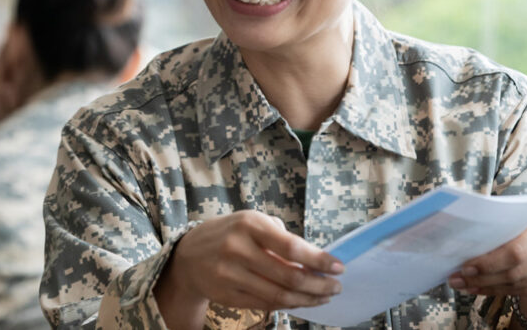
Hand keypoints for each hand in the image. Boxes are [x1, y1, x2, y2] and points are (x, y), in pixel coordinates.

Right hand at [154, 211, 342, 327]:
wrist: (188, 256)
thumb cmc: (230, 234)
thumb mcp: (252, 222)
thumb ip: (281, 237)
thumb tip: (315, 260)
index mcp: (249, 224)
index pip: (291, 246)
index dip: (318, 260)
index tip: (338, 266)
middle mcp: (238, 249)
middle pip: (289, 277)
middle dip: (319, 284)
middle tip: (336, 286)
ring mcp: (231, 275)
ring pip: (279, 295)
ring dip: (308, 298)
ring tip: (324, 296)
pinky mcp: (228, 296)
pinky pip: (266, 305)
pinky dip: (290, 305)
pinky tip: (303, 301)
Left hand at [447, 207, 526, 302]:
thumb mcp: (517, 216)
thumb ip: (498, 224)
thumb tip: (460, 241)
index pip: (517, 248)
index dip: (489, 261)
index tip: (464, 267)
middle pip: (518, 269)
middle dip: (484, 276)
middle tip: (458, 280)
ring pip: (521, 283)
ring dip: (489, 286)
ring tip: (466, 285)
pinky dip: (502, 292)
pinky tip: (484, 288)